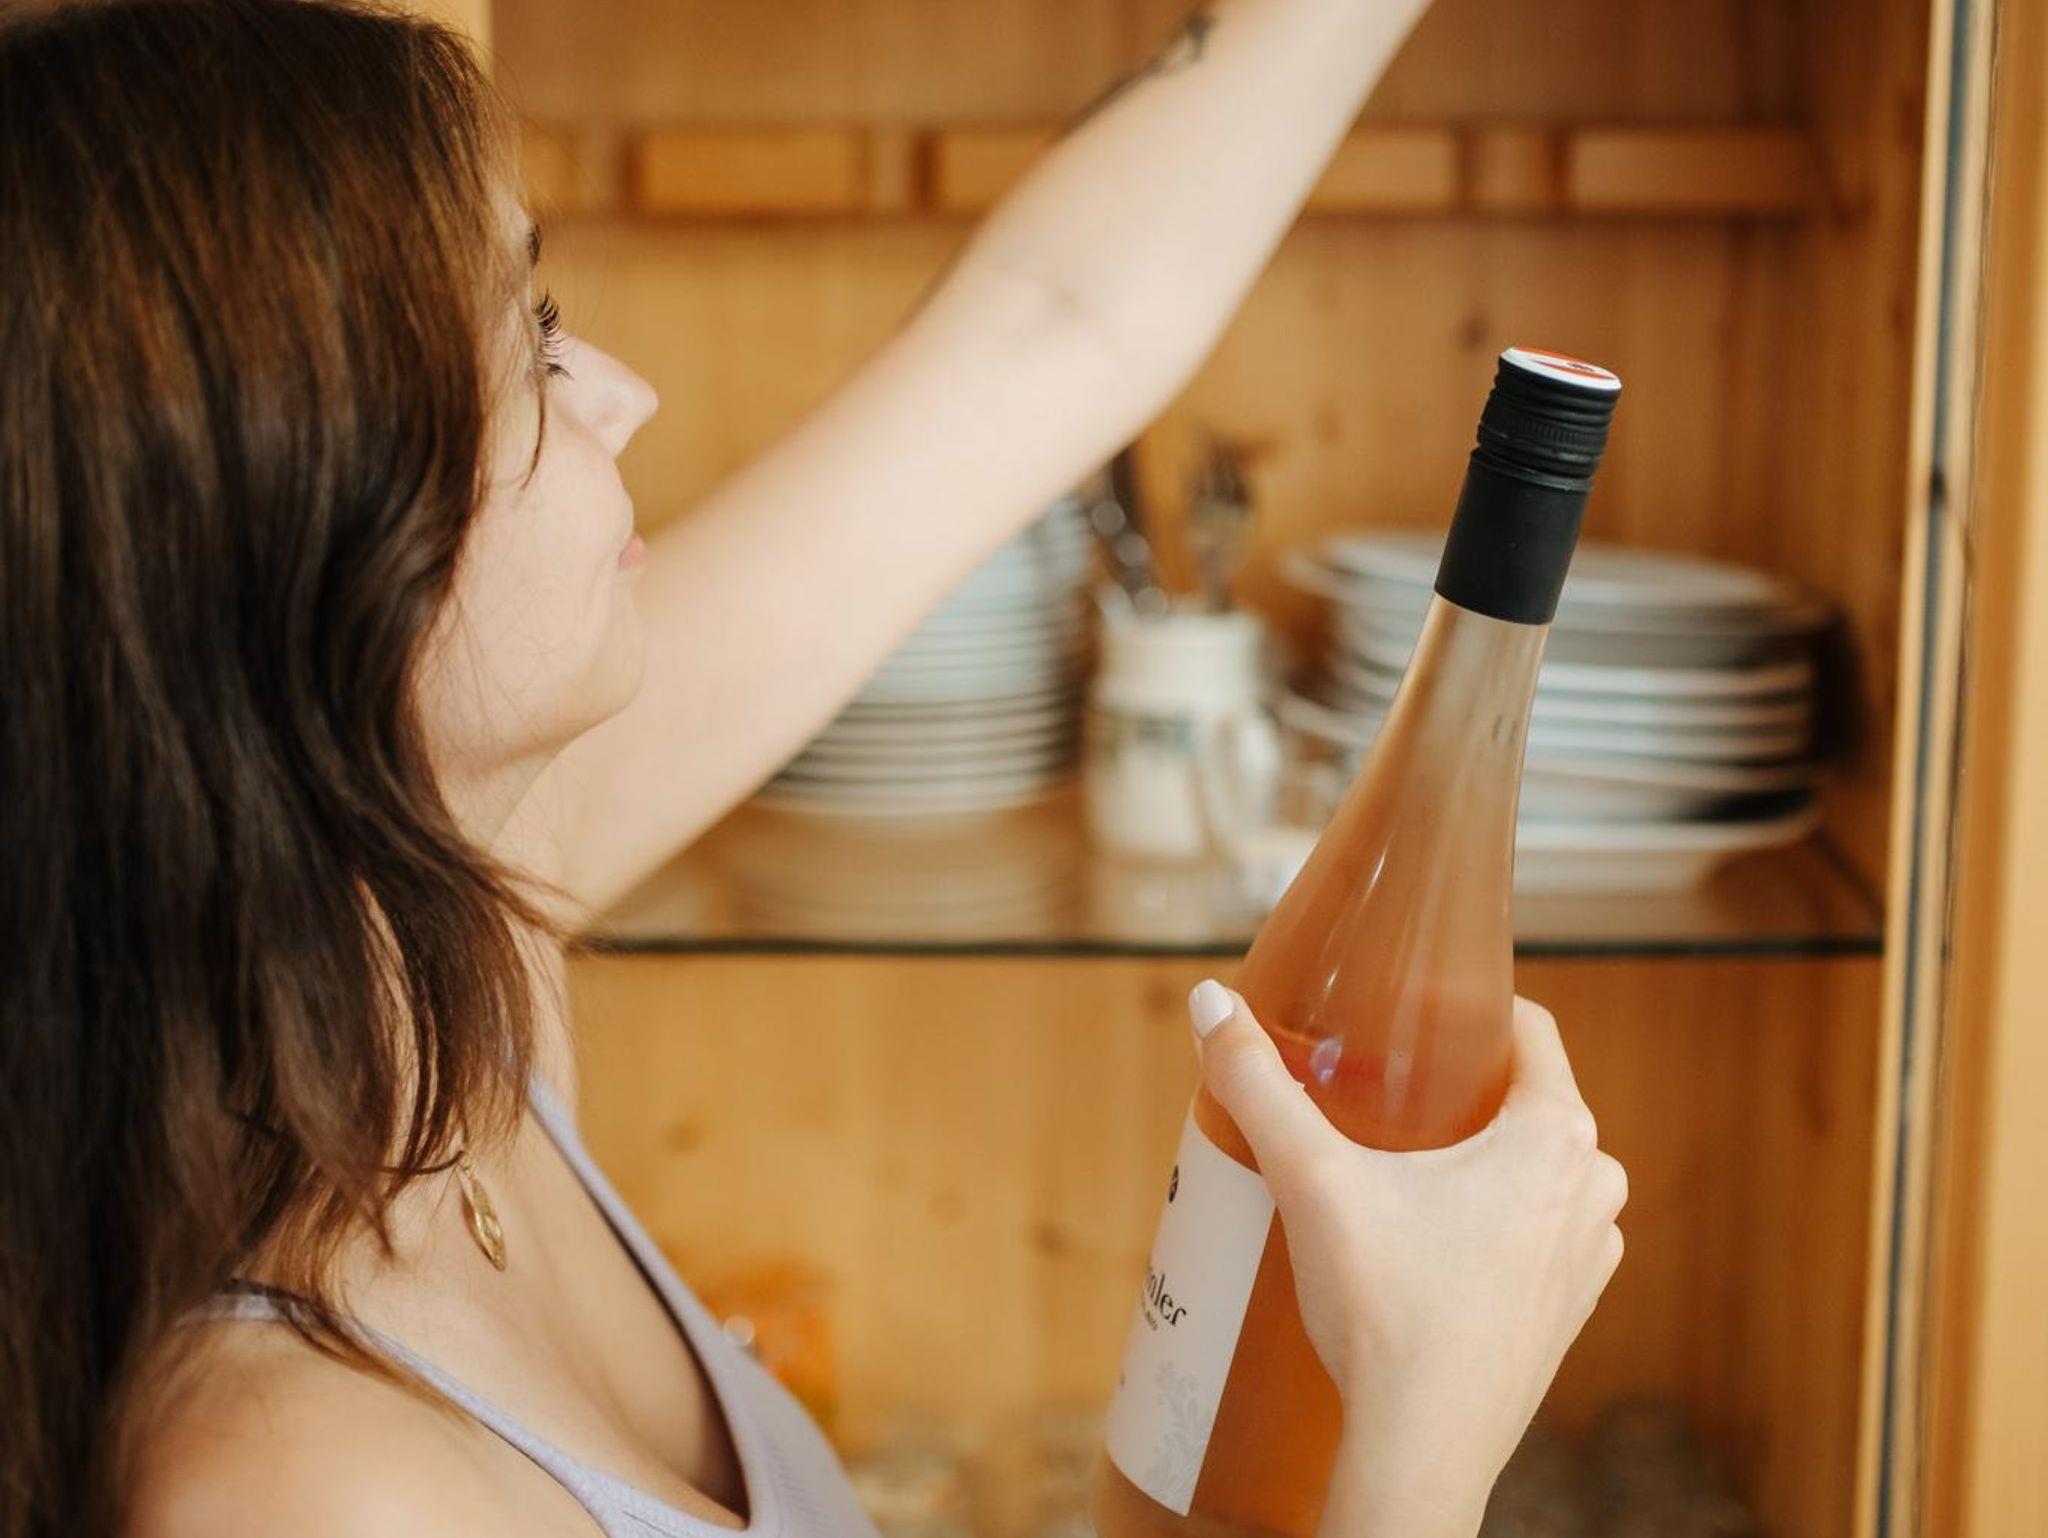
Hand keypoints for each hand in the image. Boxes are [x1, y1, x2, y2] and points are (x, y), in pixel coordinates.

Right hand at [1187, 981, 1626, 1534]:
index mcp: (1558, 1137)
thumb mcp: (1314, 1179)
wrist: (1421, 1453)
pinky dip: (1487, 1218)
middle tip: (1379, 1087)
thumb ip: (1259, 1083)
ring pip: (1532, 1168)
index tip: (1403, 1012)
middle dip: (1458, 1086)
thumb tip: (1211, 1000)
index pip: (1530, 1029)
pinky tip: (1420, 1235)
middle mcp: (1594, 1190)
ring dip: (1475, 1156)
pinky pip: (1535, 1232)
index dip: (1465, 1008)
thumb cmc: (1387, 1312)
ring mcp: (1588, 1257)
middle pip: (1525, 1099)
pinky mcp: (1566, 1311)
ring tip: (1394, 1160)